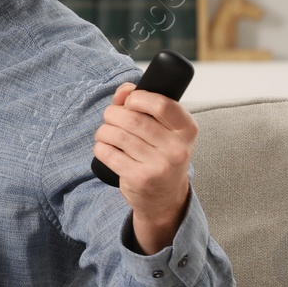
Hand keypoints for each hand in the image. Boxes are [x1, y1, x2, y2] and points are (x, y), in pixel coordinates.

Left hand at [93, 82, 197, 253]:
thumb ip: (145, 104)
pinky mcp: (139, 178)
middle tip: (110, 118)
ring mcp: (159, 165)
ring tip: (105, 134)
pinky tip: (106, 148)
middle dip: (113, 114)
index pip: (160, 104)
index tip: (129, 102)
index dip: (137, 98)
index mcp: (187, 129)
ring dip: (104, 130)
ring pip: (117, 134)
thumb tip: (124, 89)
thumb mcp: (164, 129)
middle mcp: (176, 148)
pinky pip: (108, 153)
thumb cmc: (161, 155)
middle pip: (132, 118)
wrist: (165, 197)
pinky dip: (100, 147)